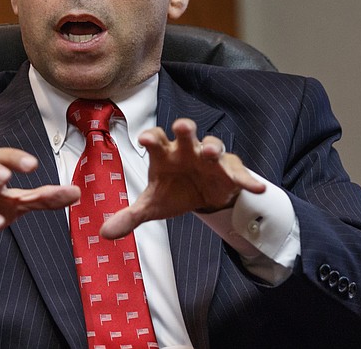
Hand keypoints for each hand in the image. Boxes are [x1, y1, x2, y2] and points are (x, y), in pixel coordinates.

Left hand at [100, 118, 265, 238]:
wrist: (201, 196)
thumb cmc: (173, 191)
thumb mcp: (152, 205)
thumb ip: (130, 216)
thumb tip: (104, 233)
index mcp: (165, 155)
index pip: (156, 140)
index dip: (151, 138)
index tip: (144, 139)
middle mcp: (187, 151)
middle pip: (185, 135)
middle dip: (185, 129)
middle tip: (182, 127)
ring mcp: (210, 158)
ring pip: (213, 146)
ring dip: (213, 148)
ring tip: (212, 153)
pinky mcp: (230, 171)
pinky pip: (239, 173)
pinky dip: (247, 179)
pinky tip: (256, 187)